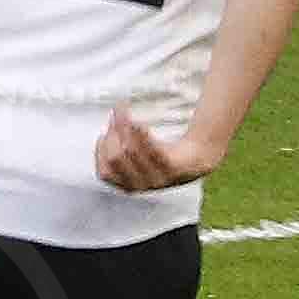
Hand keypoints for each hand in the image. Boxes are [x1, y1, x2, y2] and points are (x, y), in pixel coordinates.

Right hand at [92, 108, 218, 192]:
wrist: (197, 158)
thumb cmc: (161, 154)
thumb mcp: (135, 155)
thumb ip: (119, 145)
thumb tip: (110, 121)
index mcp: (129, 186)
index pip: (105, 171)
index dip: (101, 151)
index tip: (104, 133)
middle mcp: (143, 186)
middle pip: (116, 158)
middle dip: (112, 135)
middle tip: (116, 117)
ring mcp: (159, 180)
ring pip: (132, 151)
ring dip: (124, 128)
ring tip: (124, 112)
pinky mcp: (174, 170)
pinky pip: (153, 151)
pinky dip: (142, 136)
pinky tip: (138, 123)